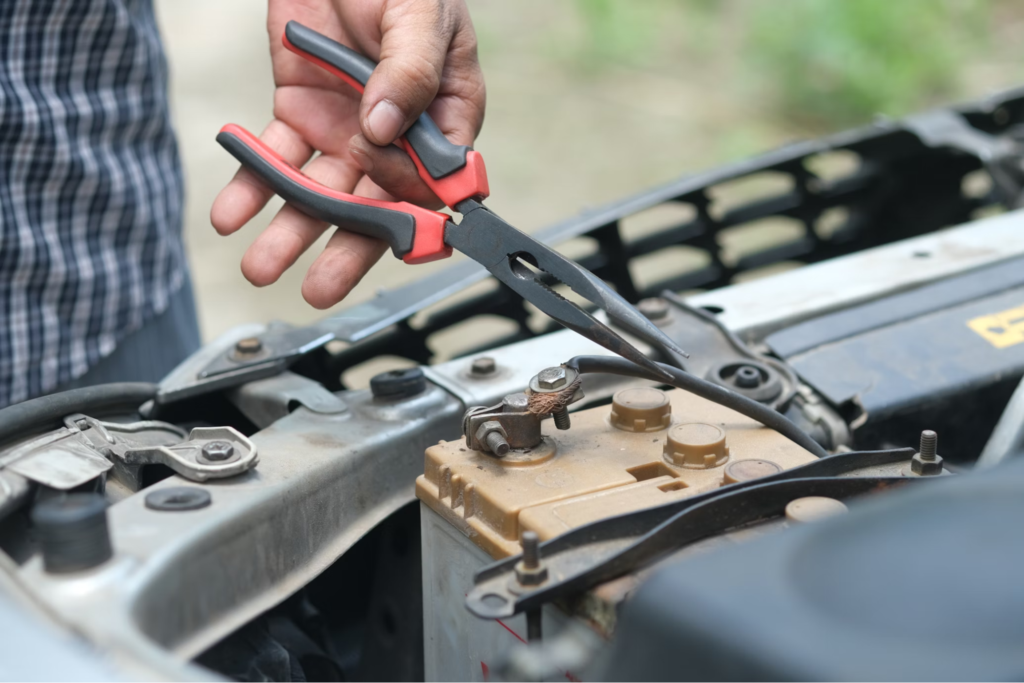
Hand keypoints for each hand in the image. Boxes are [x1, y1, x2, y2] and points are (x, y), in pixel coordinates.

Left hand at [211, 0, 484, 307]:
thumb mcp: (420, 14)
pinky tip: (231, 212)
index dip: (420, 217)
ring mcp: (346, 129)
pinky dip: (250, 184)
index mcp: (443, 116)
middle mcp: (394, 136)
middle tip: (319, 289)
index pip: (438, 182)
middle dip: (344, 248)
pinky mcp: (299, 113)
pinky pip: (275, 156)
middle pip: (375, 204)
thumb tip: (386, 128)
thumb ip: (410, 70)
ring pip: (320, 191)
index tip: (400, 246)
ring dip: (290, 229)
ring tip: (260, 265)